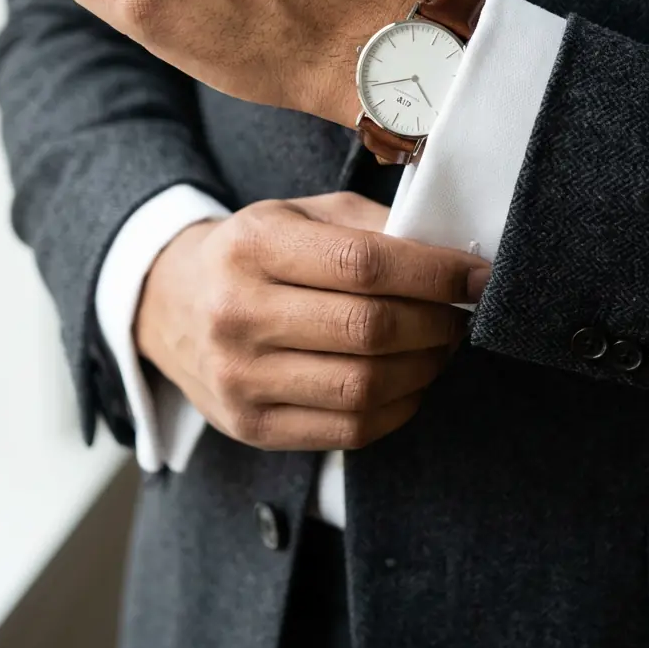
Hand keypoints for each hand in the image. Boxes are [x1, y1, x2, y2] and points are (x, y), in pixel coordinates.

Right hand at [135, 191, 490, 450]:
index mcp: (254, 247)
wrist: (171, 303)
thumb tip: (449, 253)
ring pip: (363, 387)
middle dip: (437, 322)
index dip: (435, 274)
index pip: (365, 264)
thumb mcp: (300, 216)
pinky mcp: (251, 426)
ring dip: (425, 368)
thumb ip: (370, 226)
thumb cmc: (253, 253)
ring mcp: (240, 378)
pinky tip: (410, 380)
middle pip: (369, 330)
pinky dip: (398, 408)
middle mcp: (238, 314)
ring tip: (441, 345)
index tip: (477, 276)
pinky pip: (348, 431)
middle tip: (462, 312)